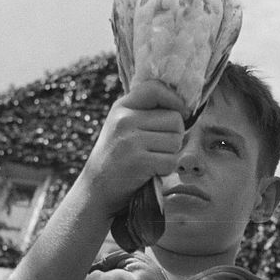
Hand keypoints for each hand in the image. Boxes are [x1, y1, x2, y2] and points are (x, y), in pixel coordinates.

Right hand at [81, 83, 186, 217]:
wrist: (96, 190)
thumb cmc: (117, 158)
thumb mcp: (123, 126)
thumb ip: (146, 113)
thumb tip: (183, 108)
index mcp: (121, 107)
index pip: (155, 88)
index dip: (175, 99)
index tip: (180, 113)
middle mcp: (124, 120)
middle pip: (175, 119)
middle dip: (174, 136)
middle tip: (157, 148)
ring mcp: (130, 141)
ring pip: (176, 140)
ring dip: (170, 154)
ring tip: (151, 160)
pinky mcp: (138, 162)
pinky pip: (171, 161)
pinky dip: (166, 170)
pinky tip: (150, 172)